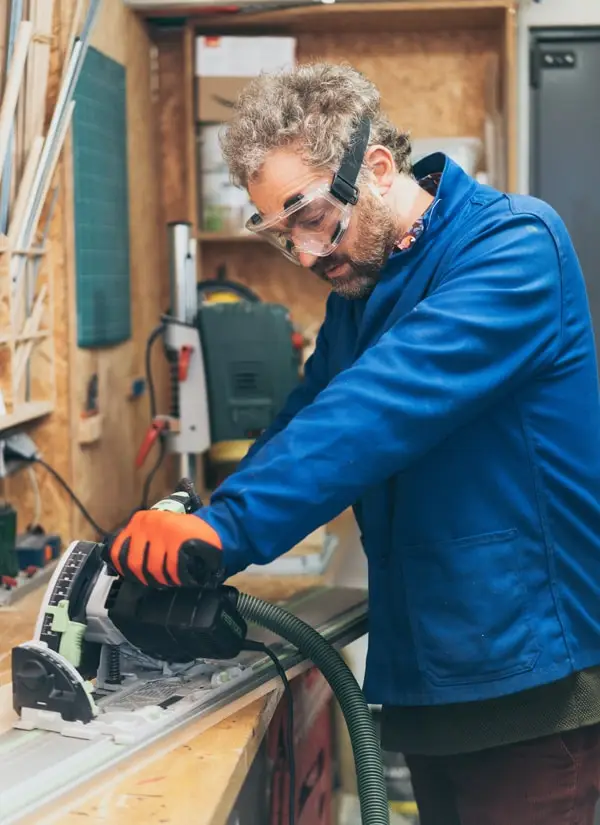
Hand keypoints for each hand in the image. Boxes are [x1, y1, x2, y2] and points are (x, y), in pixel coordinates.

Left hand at [108, 509, 223, 586]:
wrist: (216, 527)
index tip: (130, 575)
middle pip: (136, 564)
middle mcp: (149, 523)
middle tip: (156, 580)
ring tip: (171, 577)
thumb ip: (141, 543)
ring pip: (154, 569)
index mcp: (140, 520)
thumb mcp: (158, 532)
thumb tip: (122, 566)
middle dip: (146, 577)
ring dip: (163, 579)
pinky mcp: (177, 539)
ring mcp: (163, 531)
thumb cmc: (185, 533)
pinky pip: (171, 568)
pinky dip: (176, 576)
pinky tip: (181, 575)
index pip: (118, 551)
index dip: (122, 568)